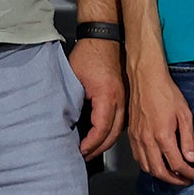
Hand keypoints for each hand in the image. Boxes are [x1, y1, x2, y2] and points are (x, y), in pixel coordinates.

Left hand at [67, 37, 125, 158]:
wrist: (105, 38)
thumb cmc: (89, 54)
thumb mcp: (74, 78)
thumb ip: (72, 101)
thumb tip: (68, 122)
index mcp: (108, 96)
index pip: (101, 129)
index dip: (91, 143)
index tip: (80, 150)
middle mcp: (121, 100)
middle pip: (114, 133)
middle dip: (99, 148)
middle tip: (85, 156)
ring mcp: (125, 98)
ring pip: (120, 129)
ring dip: (107, 142)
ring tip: (93, 150)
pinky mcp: (125, 96)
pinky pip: (122, 120)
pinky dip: (113, 132)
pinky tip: (103, 136)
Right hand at [127, 62, 193, 184]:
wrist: (146, 79)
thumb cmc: (166, 93)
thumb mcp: (185, 114)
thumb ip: (188, 138)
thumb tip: (191, 158)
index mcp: (163, 136)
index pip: (177, 164)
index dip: (188, 174)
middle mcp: (147, 140)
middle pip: (160, 171)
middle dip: (174, 180)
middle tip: (185, 180)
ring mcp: (137, 138)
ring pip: (147, 167)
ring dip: (160, 175)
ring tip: (173, 175)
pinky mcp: (131, 135)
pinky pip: (138, 158)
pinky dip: (148, 166)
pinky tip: (156, 164)